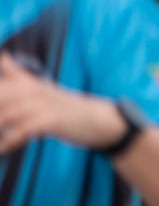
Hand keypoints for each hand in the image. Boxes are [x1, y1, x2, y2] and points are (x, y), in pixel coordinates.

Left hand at [0, 54, 123, 153]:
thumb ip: (19, 75)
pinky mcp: (53, 119)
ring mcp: (44, 104)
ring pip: (7, 114)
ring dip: (0, 126)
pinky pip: (23, 129)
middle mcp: (34, 90)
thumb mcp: (42, 89)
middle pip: (1, 97)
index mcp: (28, 84)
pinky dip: (10, 140)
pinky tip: (4, 149)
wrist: (101, 120)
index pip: (1, 87)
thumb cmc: (68, 107)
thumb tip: (3, 57)